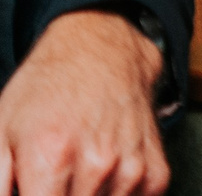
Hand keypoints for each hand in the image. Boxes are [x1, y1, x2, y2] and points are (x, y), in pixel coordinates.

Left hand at [0, 10, 167, 195]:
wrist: (101, 49)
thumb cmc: (45, 89)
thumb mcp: (0, 129)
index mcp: (51, 157)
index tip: (34, 186)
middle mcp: (97, 165)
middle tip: (48, 179)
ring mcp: (131, 169)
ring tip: (73, 176)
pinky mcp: (155, 171)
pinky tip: (101, 177)